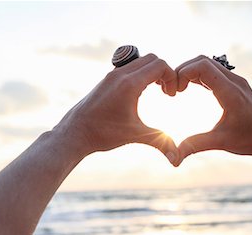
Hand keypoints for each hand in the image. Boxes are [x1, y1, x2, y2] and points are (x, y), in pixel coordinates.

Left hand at [53, 54, 178, 163]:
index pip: (160, 65)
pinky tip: (139, 93)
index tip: (170, 95)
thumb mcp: (135, 135)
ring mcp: (111, 75)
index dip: (172, 77)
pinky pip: (128, 67)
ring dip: (151, 71)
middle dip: (164, 72)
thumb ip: (160, 142)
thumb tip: (176, 159)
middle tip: (166, 92)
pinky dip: (139, 73)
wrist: (75, 133)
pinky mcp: (105, 80)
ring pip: (139, 61)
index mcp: (129, 84)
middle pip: (151, 58)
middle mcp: (120, 74)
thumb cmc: (103, 133)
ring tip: (155, 90)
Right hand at [175, 55, 251, 165]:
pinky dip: (196, 75)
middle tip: (172, 90)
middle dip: (182, 71)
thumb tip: (173, 158)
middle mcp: (234, 81)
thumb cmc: (250, 140)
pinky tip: (187, 89)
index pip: (202, 66)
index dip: (183, 73)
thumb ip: (195, 145)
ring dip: (189, 72)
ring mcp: (235, 81)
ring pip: (206, 63)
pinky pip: (211, 71)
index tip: (175, 92)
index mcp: (230, 92)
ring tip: (177, 89)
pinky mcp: (233, 85)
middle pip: (202, 60)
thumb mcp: (220, 142)